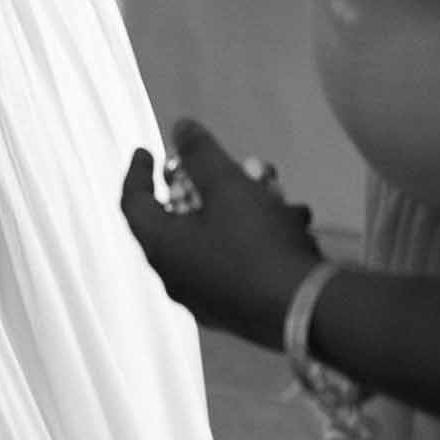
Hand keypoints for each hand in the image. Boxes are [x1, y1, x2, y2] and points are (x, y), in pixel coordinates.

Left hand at [121, 119, 323, 349]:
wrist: (306, 312)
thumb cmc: (256, 242)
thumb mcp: (227, 185)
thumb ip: (200, 153)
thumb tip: (179, 127)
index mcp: (162, 248)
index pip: (133, 204)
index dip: (137, 172)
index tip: (146, 150)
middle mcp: (176, 278)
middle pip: (176, 221)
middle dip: (201, 186)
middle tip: (215, 167)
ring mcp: (206, 300)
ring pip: (214, 240)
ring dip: (238, 209)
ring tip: (271, 190)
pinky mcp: (237, 312)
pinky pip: (236, 264)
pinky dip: (255, 238)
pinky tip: (292, 224)